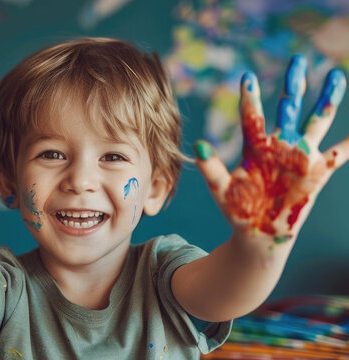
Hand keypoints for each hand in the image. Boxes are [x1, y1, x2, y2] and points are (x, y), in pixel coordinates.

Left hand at [194, 55, 346, 243]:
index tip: (247, 76)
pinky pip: (340, 153)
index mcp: (255, 147)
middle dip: (294, 84)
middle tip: (297, 59)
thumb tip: (198, 145)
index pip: (252, 117)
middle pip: (289, 108)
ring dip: (327, 99)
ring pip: (318, 121)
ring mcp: (300, 157)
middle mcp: (280, 146)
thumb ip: (211, 168)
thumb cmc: (236, 209)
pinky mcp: (317, 172)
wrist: (257, 232)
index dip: (249, 97)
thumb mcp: (221, 188)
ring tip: (336, 75)